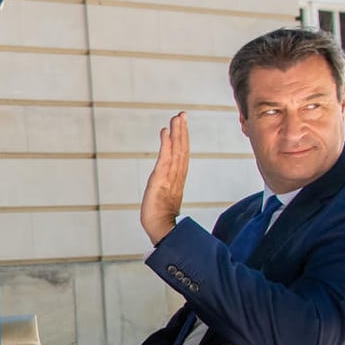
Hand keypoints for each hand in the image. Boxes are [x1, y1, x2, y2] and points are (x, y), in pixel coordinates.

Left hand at [140, 111, 189, 244]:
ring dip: (177, 133)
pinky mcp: (161, 180)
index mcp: (178, 180)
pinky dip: (167, 144)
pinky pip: (166, 158)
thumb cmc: (161, 219)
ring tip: (177, 117)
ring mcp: (170, 177)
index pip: (182, 156)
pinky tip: (166, 132)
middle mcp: (176, 176)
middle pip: (182, 150)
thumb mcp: (165, 200)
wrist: (161, 230)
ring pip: (177, 150)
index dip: (183, 140)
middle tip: (183, 114)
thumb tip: (167, 189)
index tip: (183, 126)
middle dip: (182, 131)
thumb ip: (168, 191)